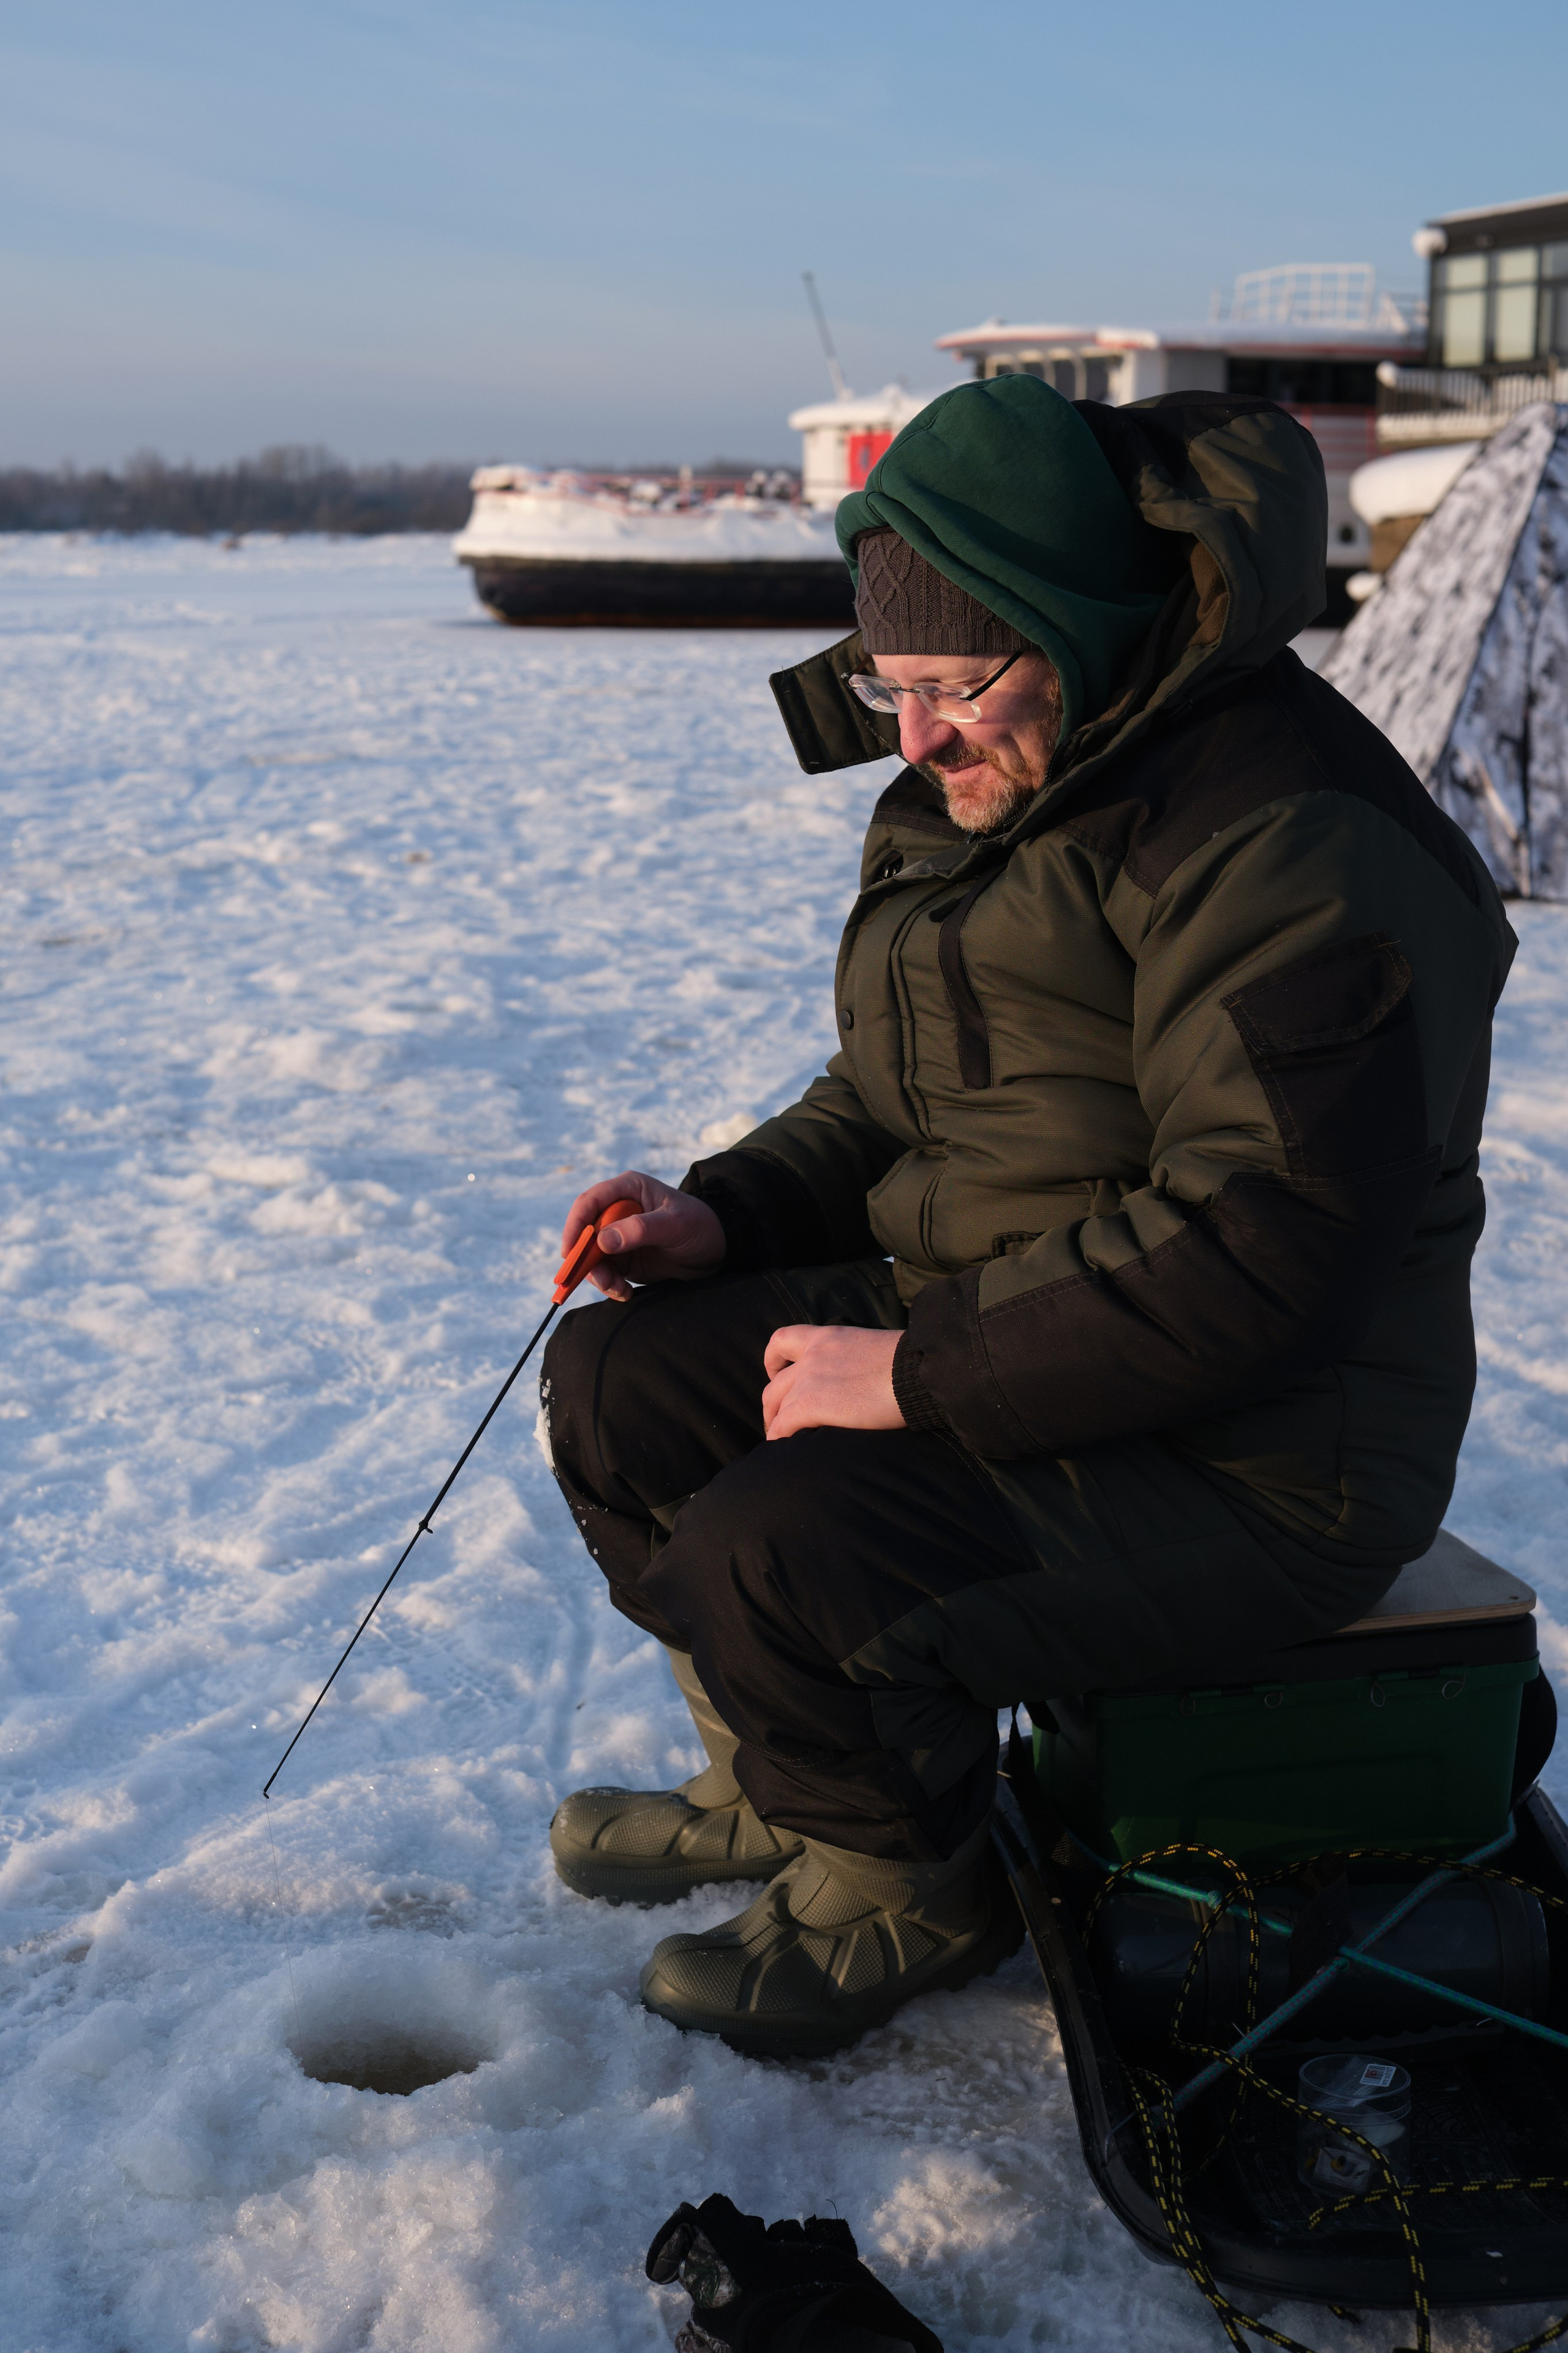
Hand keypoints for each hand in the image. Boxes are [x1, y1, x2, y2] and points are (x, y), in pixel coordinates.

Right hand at [559, 1171, 724, 1301]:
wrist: (717, 1251)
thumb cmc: (699, 1226)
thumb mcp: (674, 1225)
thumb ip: (640, 1229)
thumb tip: (603, 1240)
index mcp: (628, 1189)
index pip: (589, 1203)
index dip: (575, 1226)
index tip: (570, 1252)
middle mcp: (618, 1210)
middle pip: (584, 1233)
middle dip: (585, 1259)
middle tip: (597, 1280)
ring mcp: (618, 1236)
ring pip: (592, 1257)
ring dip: (599, 1277)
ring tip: (619, 1290)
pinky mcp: (623, 1258)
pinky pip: (605, 1273)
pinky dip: (610, 1285)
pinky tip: (625, 1293)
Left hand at [761, 1324, 904, 1440]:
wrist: (917, 1371)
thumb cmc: (911, 1365)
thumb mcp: (874, 1350)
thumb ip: (856, 1361)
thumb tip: (862, 1381)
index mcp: (828, 1337)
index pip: (784, 1340)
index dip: (773, 1360)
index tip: (776, 1374)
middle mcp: (812, 1355)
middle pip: (775, 1383)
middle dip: (772, 1405)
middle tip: (779, 1421)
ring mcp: (809, 1379)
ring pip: (775, 1406)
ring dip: (775, 1425)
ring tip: (782, 1441)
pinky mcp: (811, 1404)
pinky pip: (783, 1426)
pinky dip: (779, 1439)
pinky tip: (786, 1450)